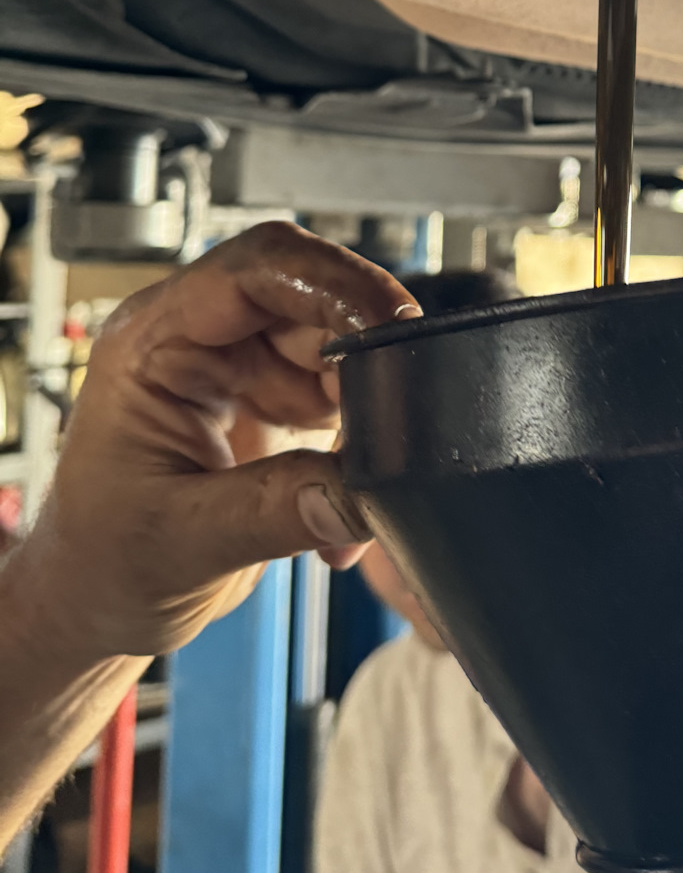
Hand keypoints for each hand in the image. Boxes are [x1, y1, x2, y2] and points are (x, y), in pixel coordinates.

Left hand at [12, 221, 418, 663]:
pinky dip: (362, 451)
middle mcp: (203, 341)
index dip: (333, 284)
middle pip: (311, 301)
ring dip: (367, 411)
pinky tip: (342, 507)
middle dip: (364, 354)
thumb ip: (273, 512)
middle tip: (391, 418)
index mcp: (154, 344)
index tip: (390, 325)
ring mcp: (246, 370)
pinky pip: (348, 400)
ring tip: (355, 481)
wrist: (100, 601)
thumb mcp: (179, 543)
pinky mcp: (280, 403)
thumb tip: (357, 493)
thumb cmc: (101, 562)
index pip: (254, 271)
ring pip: (341, 348)